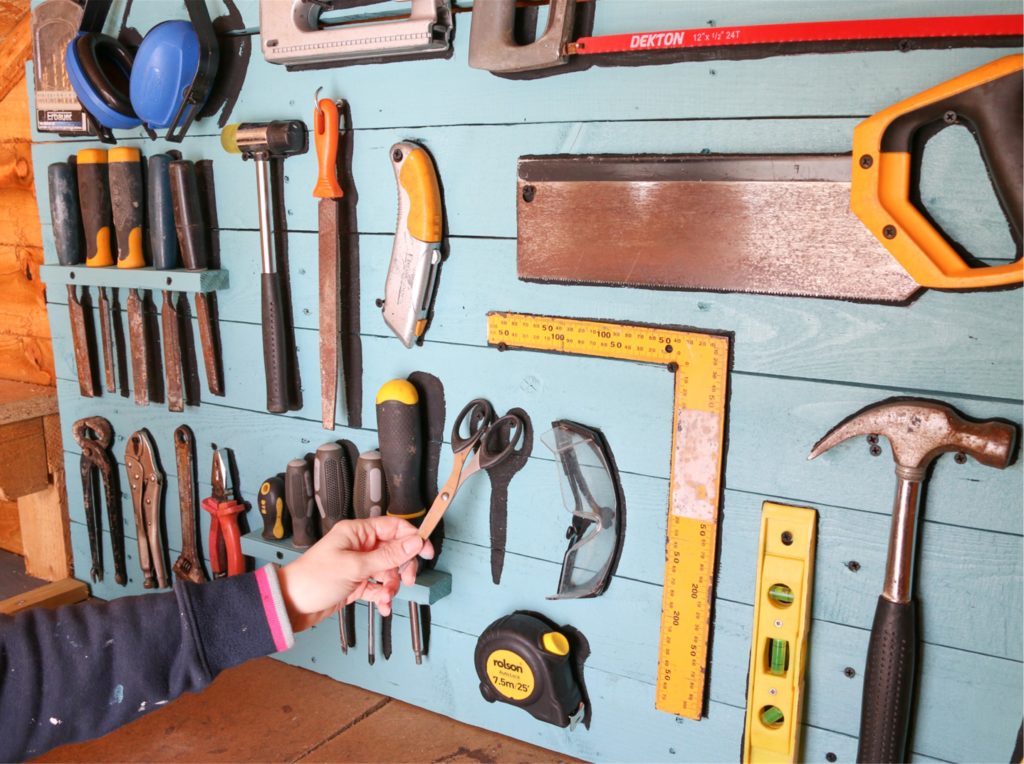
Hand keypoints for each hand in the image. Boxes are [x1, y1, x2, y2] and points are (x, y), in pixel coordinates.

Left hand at [276, 517, 433, 631]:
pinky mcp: (356, 583)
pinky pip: (377, 587)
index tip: (426, 551)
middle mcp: (359, 546)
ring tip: (386, 596)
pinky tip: (382, 606)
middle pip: (395, 551)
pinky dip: (382, 596)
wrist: (290, 605)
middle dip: (403, 566)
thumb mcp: (355, 566)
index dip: (412, 537)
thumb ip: (388, 556)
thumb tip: (414, 542)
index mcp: (357, 533)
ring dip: (392, 585)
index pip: (393, 528)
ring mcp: (358, 565)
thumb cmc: (313, 579)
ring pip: (388, 571)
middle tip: (408, 579)